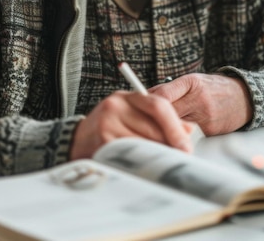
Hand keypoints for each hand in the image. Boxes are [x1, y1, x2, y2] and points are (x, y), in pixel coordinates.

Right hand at [69, 90, 193, 159]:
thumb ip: (158, 120)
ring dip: (157, 156)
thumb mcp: (132, 116)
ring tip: (162, 164)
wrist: (76, 140)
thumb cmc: (108, 128)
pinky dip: (141, 162)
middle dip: (170, 145)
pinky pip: (131, 155)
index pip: (158, 105)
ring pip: (144, 143)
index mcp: (127, 96)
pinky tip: (144, 167)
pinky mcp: (102, 142)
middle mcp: (116, 105)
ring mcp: (107, 123)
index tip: (186, 144)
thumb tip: (188, 130)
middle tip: (180, 158)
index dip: (175, 126)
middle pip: (153, 127)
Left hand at [149, 74, 252, 135]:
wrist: (244, 99)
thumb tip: (144, 97)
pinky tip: (174, 136)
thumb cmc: (212, 88)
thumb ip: (171, 89)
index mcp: (192, 83)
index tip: (137, 105)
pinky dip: (178, 136)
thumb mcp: (193, 81)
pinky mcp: (210, 132)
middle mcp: (198, 99)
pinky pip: (188, 135)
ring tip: (154, 129)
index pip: (163, 95)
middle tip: (140, 121)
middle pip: (167, 113)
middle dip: (154, 118)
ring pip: (176, 126)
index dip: (147, 102)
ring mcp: (205, 117)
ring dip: (164, 129)